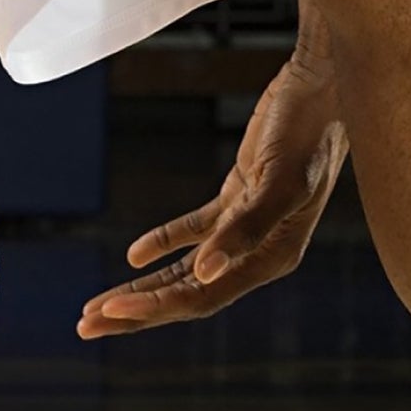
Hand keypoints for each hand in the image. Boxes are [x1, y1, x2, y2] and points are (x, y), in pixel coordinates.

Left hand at [78, 37, 346, 337]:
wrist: (324, 85)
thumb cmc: (309, 131)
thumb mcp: (280, 181)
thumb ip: (245, 230)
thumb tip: (203, 272)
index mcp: (272, 257)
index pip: (201, 296)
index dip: (154, 308)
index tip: (110, 312)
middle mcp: (259, 252)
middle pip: (186, 294)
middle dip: (136, 311)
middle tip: (85, 326)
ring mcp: (246, 227)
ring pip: (184, 270)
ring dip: (141, 287)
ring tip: (96, 306)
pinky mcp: (238, 199)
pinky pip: (194, 231)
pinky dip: (163, 243)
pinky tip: (134, 255)